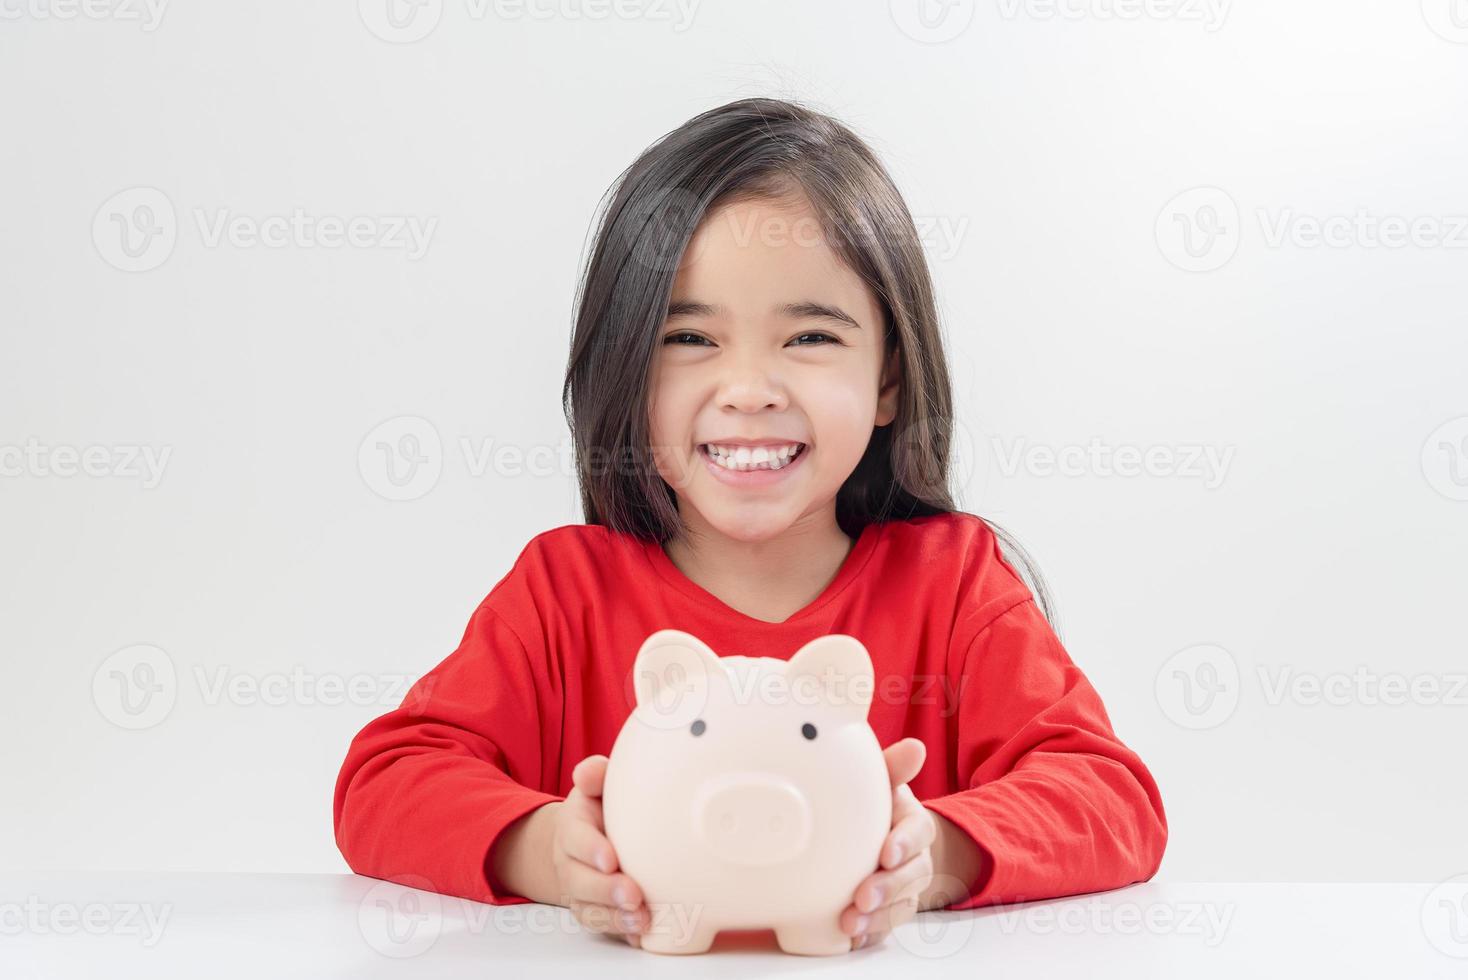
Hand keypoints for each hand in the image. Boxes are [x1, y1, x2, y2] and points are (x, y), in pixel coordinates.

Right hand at [549, 754, 647, 946]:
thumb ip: (595, 775)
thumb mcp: (597, 786)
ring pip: (588, 908)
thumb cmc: (600, 808)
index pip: (575, 837)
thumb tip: (588, 773)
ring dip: (614, 917)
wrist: (586, 837)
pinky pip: (601, 925)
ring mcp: (579, 889)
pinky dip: (620, 931)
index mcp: (572, 826)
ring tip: (641, 919)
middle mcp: (570, 861)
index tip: (611, 859)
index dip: (590, 849)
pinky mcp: (592, 909)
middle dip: (605, 890)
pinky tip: (641, 933)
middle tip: (633, 894)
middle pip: (579, 880)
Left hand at [841, 737, 935, 949]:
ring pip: (902, 905)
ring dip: (878, 916)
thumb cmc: (877, 805)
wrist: (882, 835)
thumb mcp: (882, 782)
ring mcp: (907, 886)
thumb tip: (915, 747)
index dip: (905, 842)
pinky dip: (871, 932)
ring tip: (850, 922)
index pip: (917, 831)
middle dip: (888, 887)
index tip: (887, 853)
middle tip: (862, 896)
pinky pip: (888, 925)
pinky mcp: (893, 909)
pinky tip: (850, 935)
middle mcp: (916, 857)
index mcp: (913, 821)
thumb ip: (893, 767)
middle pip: (912, 875)